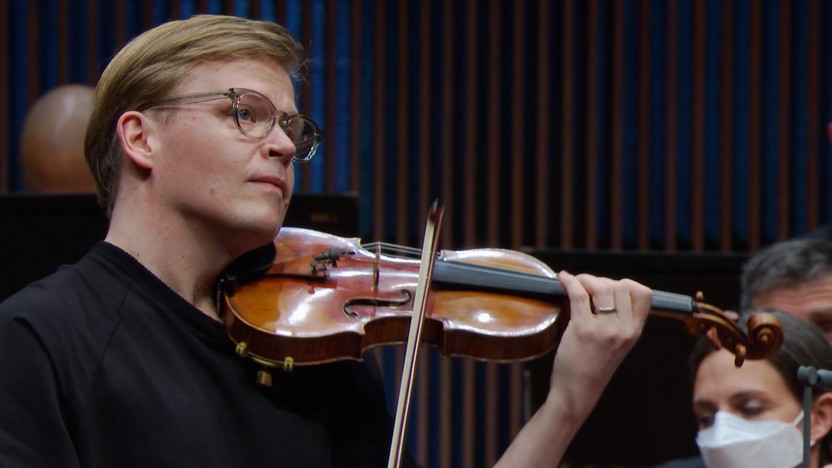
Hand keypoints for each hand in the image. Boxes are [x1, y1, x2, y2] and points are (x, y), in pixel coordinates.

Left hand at [494, 270, 651, 467]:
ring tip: (575, 284)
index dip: (627, 284)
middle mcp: (623, 330)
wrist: (577, 392)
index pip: (644, 294)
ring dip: (585, 279)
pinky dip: (569, 281)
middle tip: (586, 287)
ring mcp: (604, 330)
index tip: (610, 287)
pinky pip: (578, 294)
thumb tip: (605, 288)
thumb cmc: (592, 367)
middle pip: (620, 285)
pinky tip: (563, 279)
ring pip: (601, 286)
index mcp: (634, 332)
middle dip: (600, 280)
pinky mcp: (582, 329)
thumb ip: (618, 321)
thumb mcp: (617, 345)